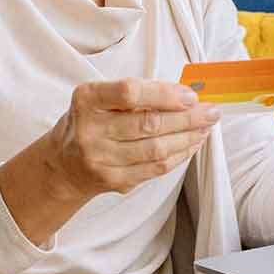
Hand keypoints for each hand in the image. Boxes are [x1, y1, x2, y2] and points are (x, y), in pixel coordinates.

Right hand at [46, 78, 219, 200]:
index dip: (163, 94)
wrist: (63, 163)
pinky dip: (179, 155)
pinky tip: (191, 144)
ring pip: (156, 149)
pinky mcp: (114, 180)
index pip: (128, 93)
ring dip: (188, 137)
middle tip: (210, 111)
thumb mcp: (99, 97)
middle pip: (148, 124)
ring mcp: (101, 159)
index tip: (189, 95)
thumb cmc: (89, 121)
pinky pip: (155, 169)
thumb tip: (183, 94)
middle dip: (187, 117)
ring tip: (205, 126)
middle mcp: (90, 130)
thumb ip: (136, 93)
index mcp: (87, 99)